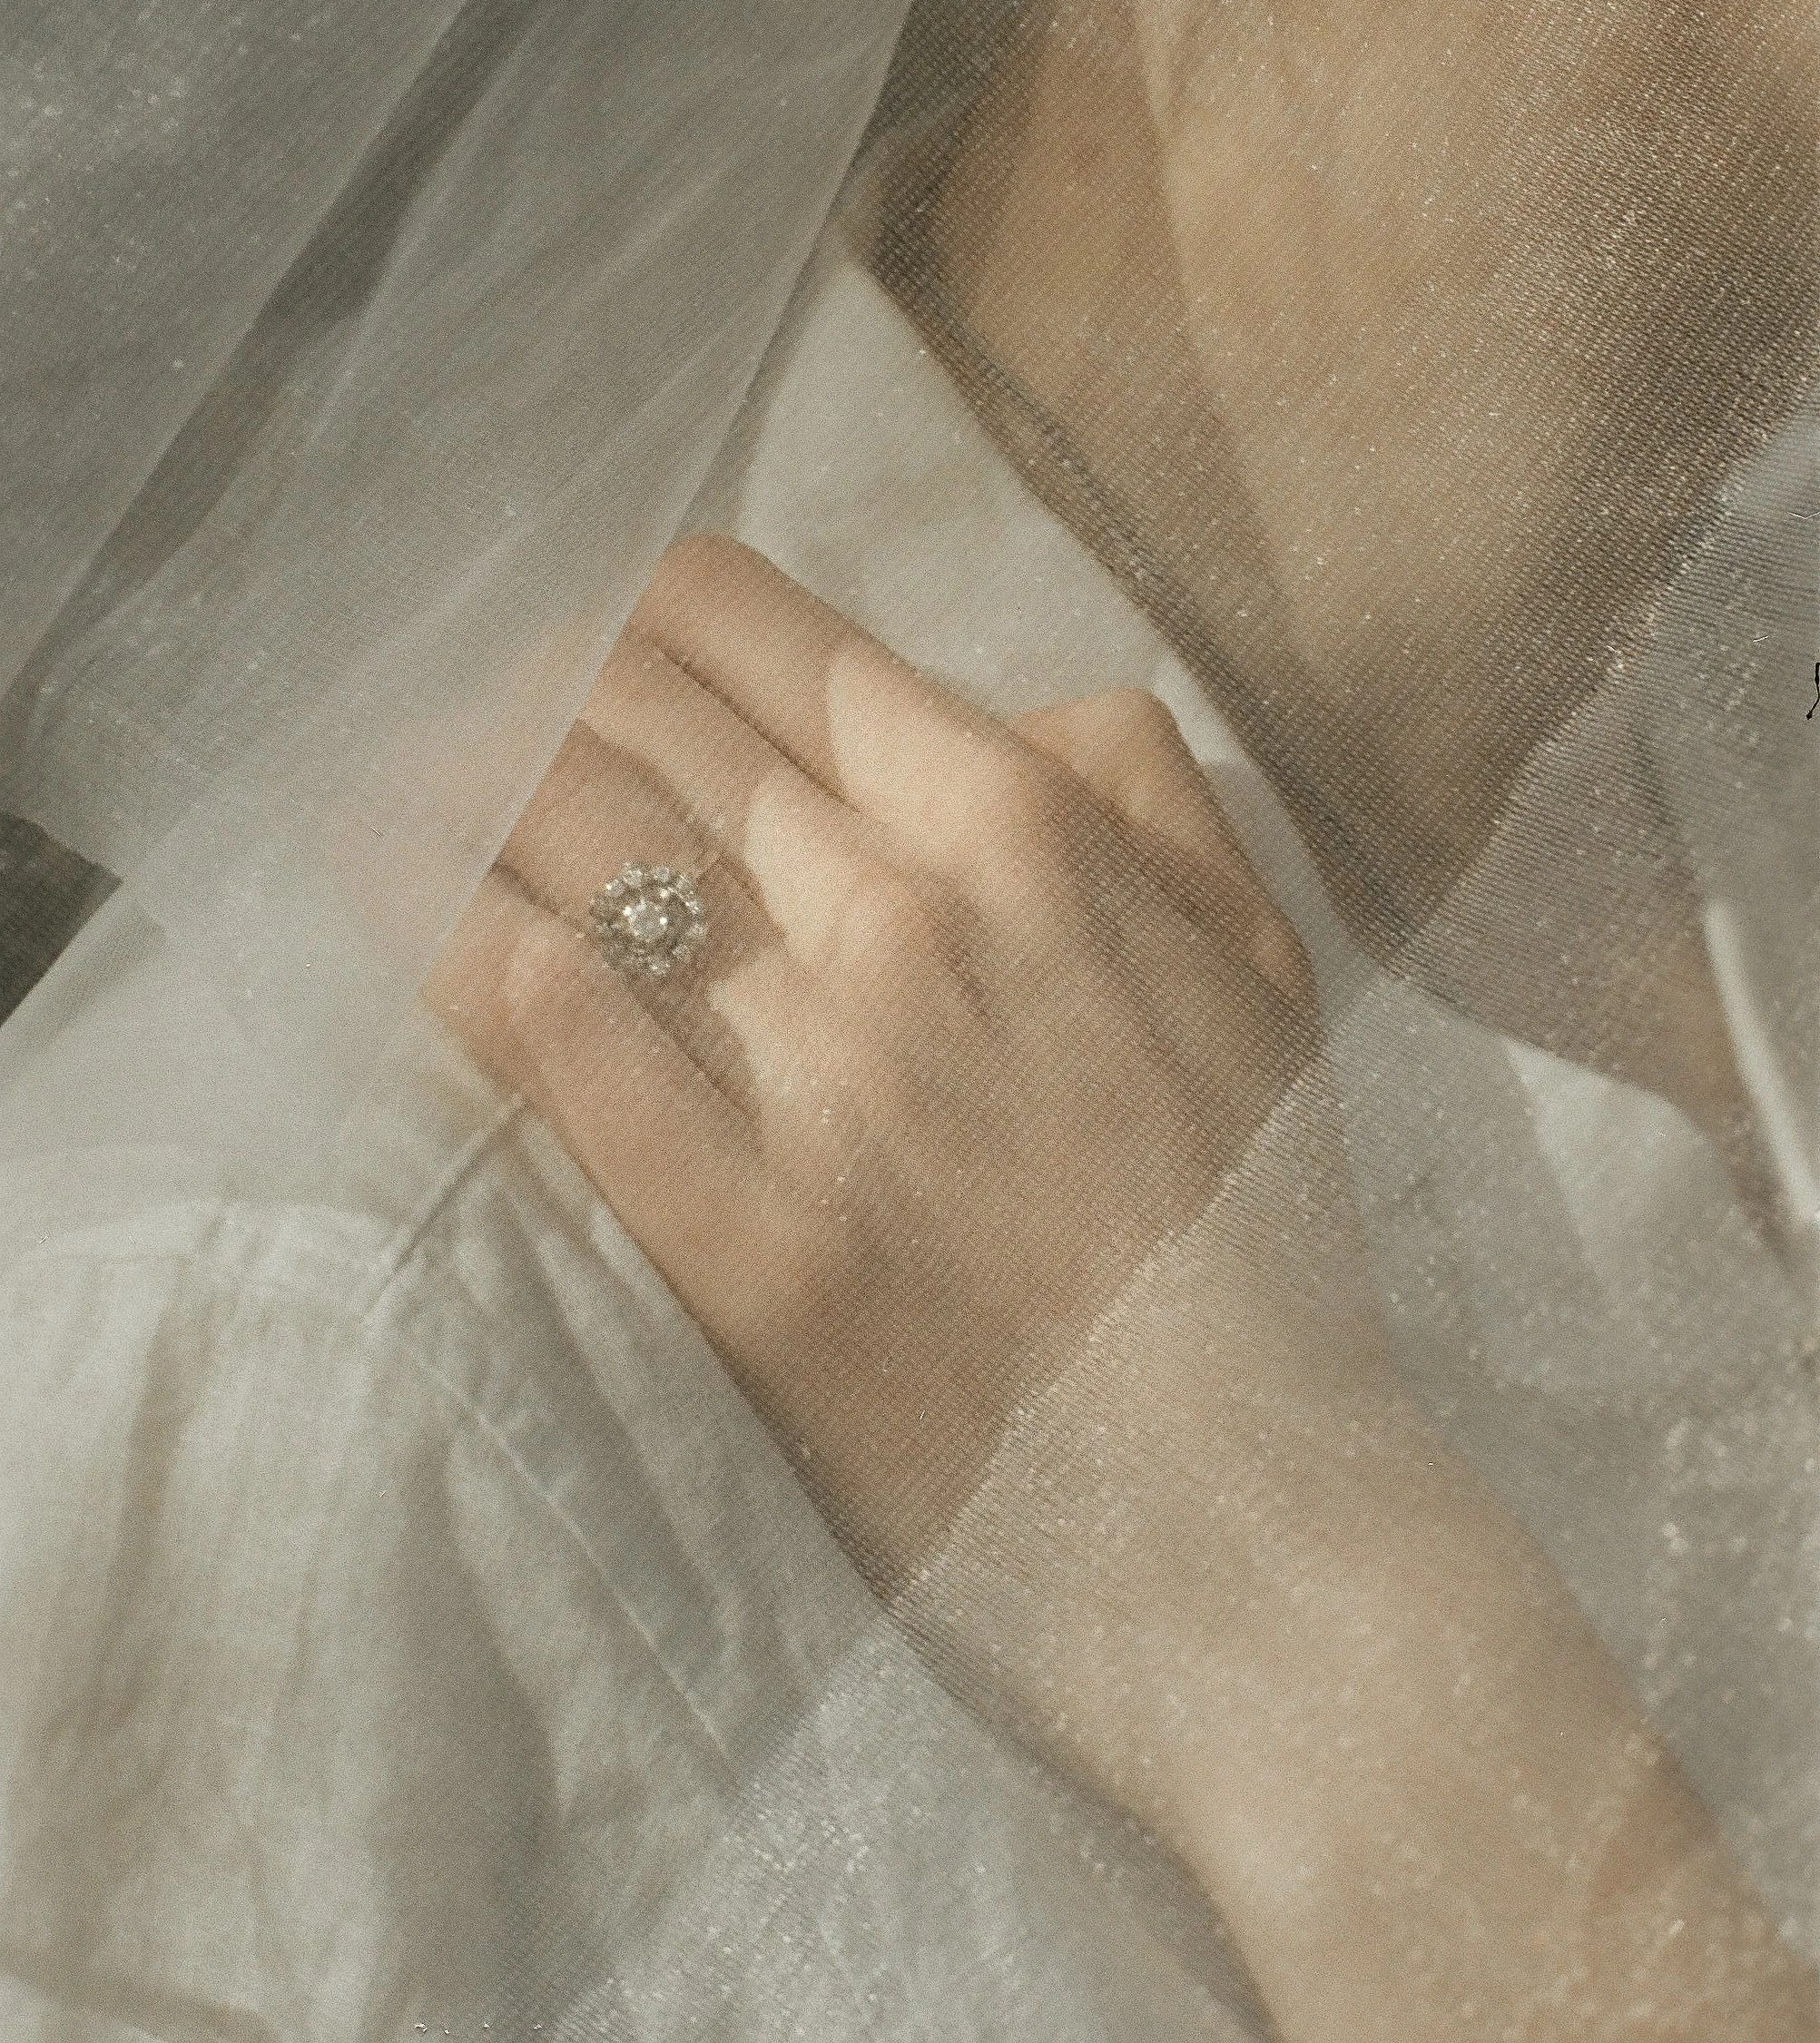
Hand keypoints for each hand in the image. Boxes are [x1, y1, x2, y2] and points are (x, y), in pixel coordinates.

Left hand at [424, 533, 1330, 1592]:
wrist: (1249, 1522)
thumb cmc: (1243, 1233)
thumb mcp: (1255, 964)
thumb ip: (1139, 790)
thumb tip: (995, 702)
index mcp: (1015, 828)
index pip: (755, 628)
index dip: (644, 616)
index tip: (596, 652)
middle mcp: (899, 914)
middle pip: (631, 716)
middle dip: (532, 693)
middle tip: (480, 726)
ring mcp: (813, 1075)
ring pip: (561, 845)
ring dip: (462, 798)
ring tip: (407, 802)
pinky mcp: (735, 1239)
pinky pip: (547, 1036)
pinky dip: (460, 949)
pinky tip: (410, 914)